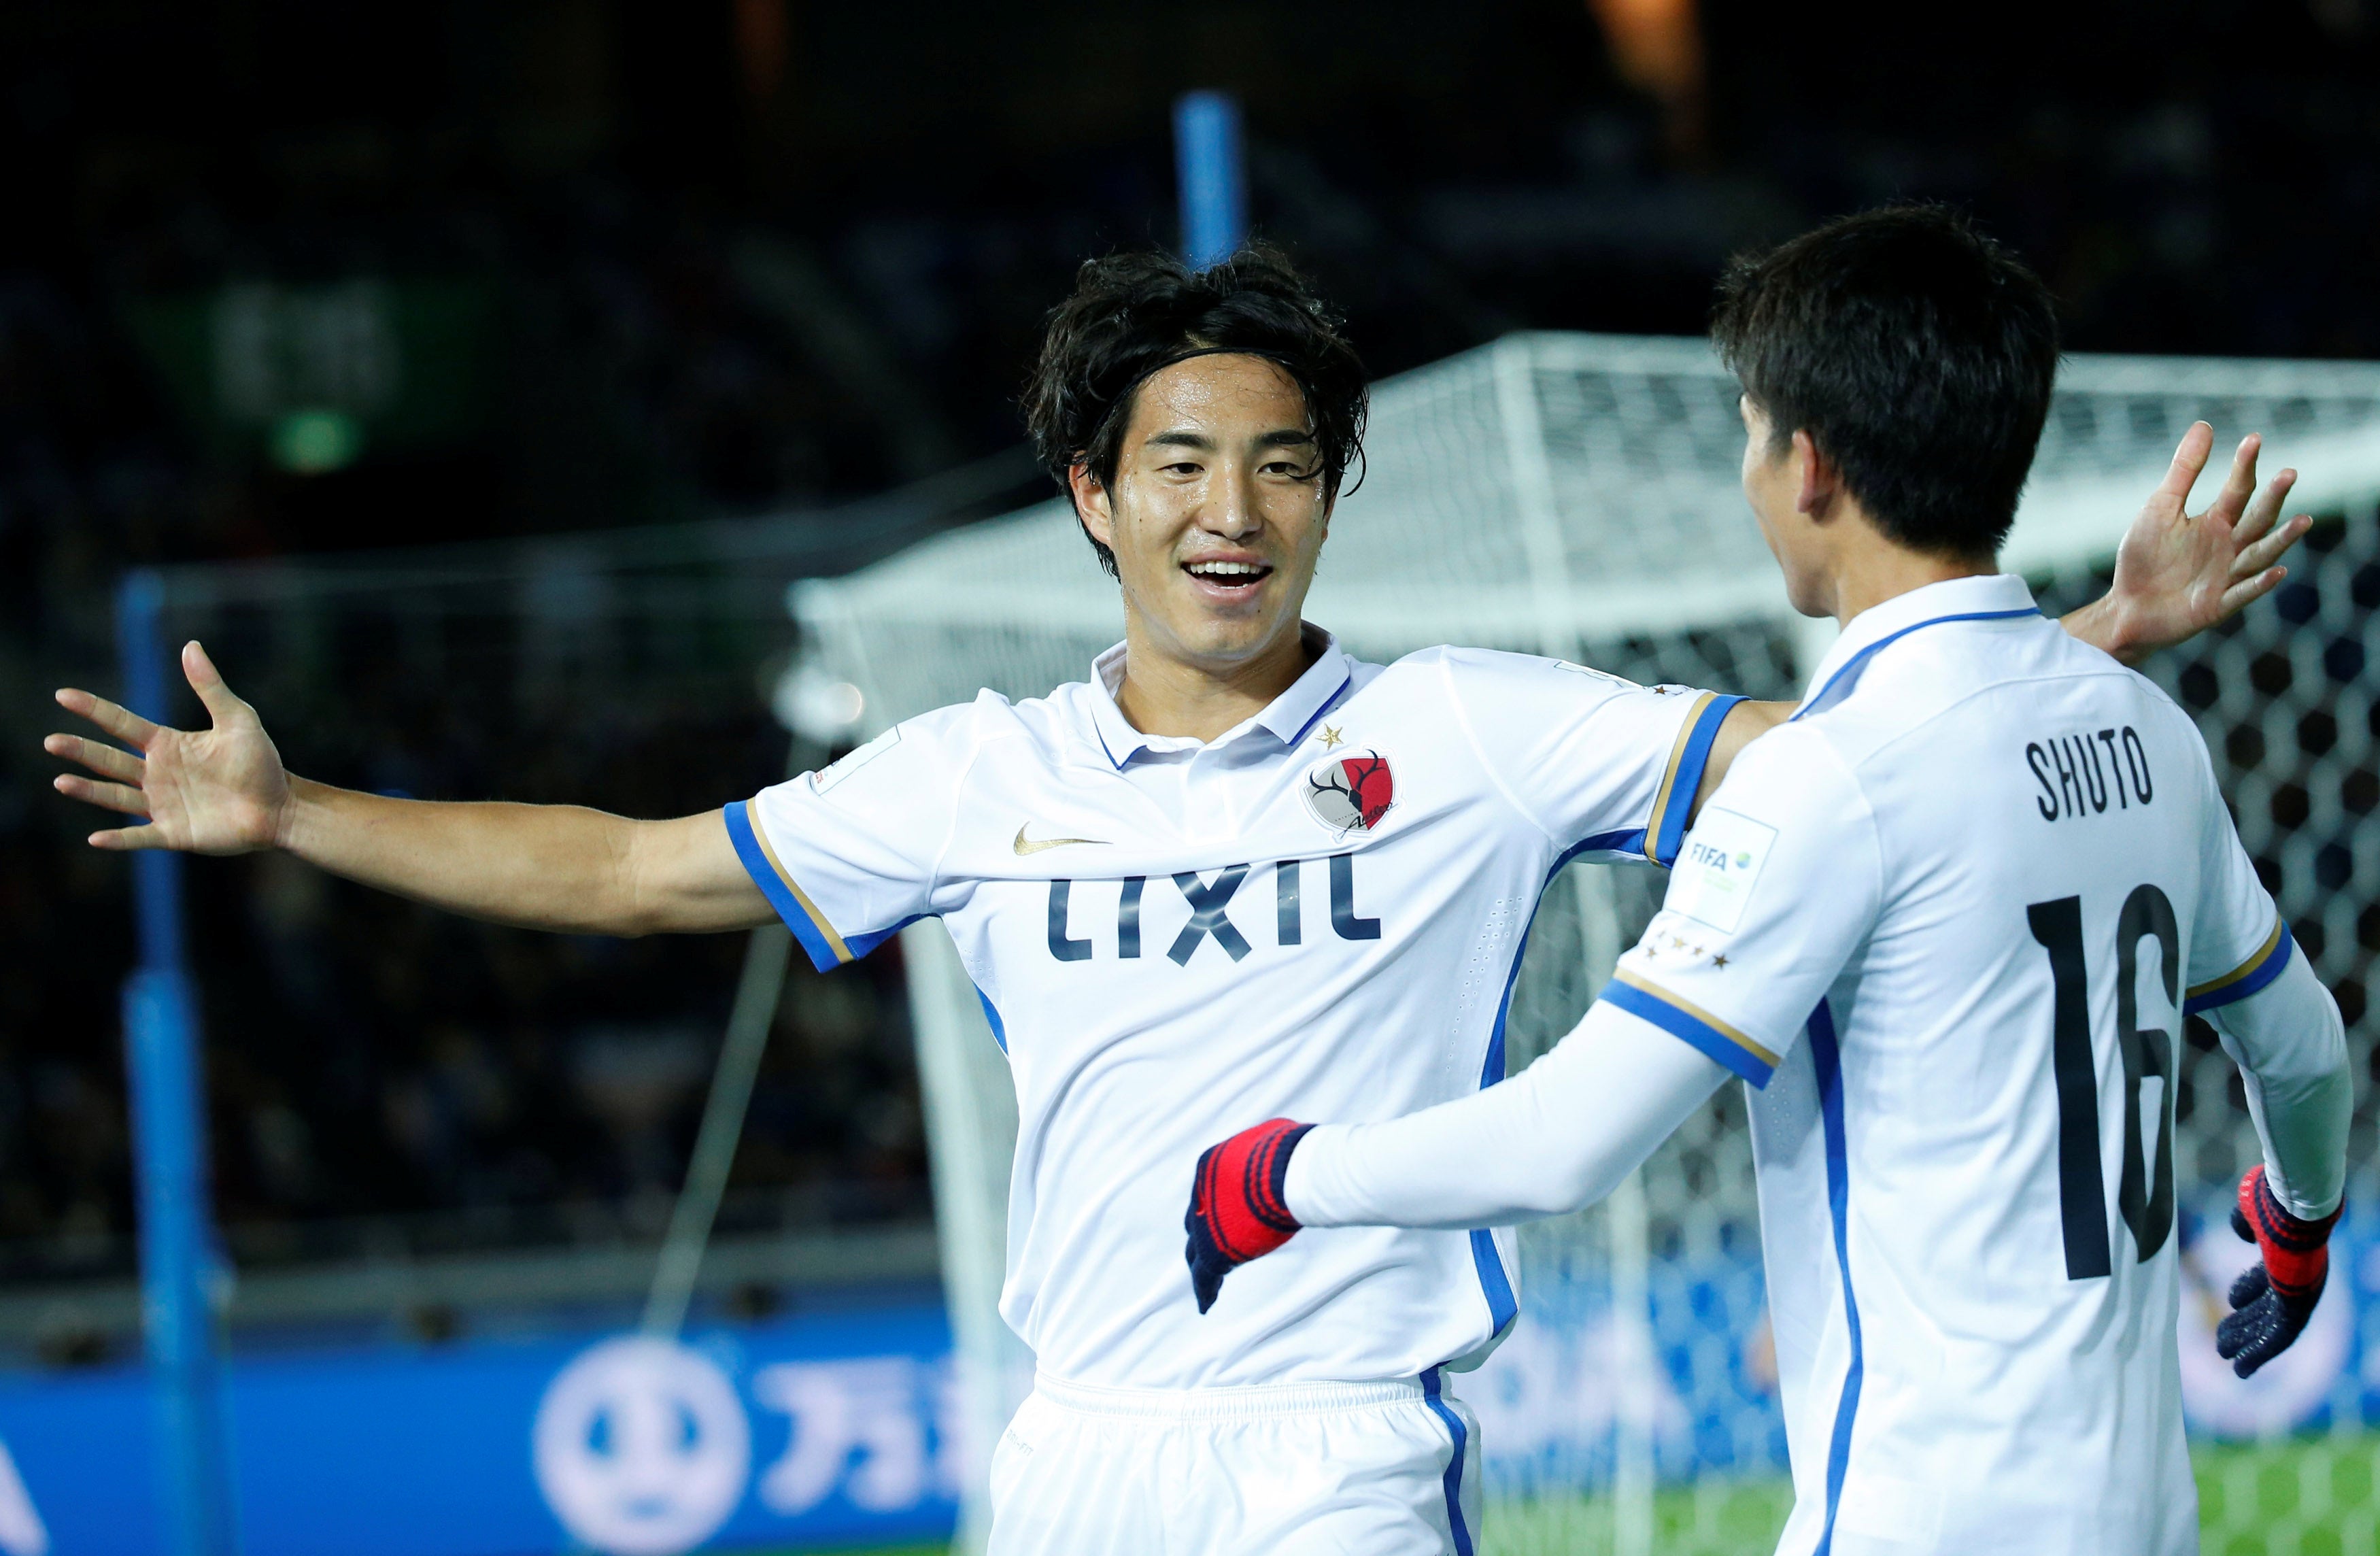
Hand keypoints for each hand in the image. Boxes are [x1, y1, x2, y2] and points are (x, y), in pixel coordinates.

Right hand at [48, 641, 290, 853]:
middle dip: (80, 751)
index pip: (121, 724)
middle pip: (109, 760)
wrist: (281, 806)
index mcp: (168, 745)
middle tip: (51, 741)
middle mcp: (157, 774)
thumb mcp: (238, 719)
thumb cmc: (261, 762)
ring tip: (61, 781)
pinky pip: (140, 837)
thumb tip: (191, 646)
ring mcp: (162, 804)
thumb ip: (210, 687)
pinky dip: (118, 840)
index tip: (63, 696)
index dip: (94, 709)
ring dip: (89, 791)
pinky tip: (95, 839)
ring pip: (115, 797)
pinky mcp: (174, 833)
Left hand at [1184, 1118, 1312, 1313]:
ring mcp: (1204, 1224)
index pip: (1208, 1192)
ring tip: (1206, 1286)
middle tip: (1212, 1246)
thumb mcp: (1272, 1141)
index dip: (1217, 1206)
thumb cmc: (1288, 1153)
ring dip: (1201, 1266)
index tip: (1227, 1217)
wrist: (1285, 1172)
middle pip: (1196, 1220)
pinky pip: (1204, 1276)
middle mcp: (1200, 1194)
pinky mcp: (1213, 1251)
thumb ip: (1267, 1153)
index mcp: (1208, 1165)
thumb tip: (1282, 1147)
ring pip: (1196, 1252)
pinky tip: (1205, 1306)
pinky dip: (1205, 1291)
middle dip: (1203, 1233)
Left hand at [2074, 423, 2309, 663]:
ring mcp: (2226, 576)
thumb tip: (2205, 425)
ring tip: (2303, 520)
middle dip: (2272, 498)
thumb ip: (2184, 472)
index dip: (2245, 466)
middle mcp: (2229, 547)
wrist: (2126, 606)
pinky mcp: (2216, 606)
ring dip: (2281, 540)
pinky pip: (2242, 594)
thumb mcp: (2161, 509)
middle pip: (2257, 519)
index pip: (2239, 490)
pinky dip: (2259, 584)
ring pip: (2260, 555)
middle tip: (2288, 473)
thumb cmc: (2145, 557)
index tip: (2254, 439)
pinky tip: (2277, 571)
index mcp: (2217, 522)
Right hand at [2216, 1164, 2340, 1378]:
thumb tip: (2242, 1231)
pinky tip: (2241, 1369)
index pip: (2266, 1281)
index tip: (2230, 1302)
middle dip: (2244, 1326)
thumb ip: (2246, 1222)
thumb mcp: (2252, 1209)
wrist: (2296, 1205)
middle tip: (2222, 1341)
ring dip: (2247, 1343)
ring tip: (2225, 1357)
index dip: (2246, 1291)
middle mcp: (2297, 1279)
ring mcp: (2299, 1294)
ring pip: (2270, 1328)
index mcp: (2287, 1256)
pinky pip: (2279, 1337)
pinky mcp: (2299, 1305)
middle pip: (2267, 1310)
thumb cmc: (2274, 1201)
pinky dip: (2259, 1353)